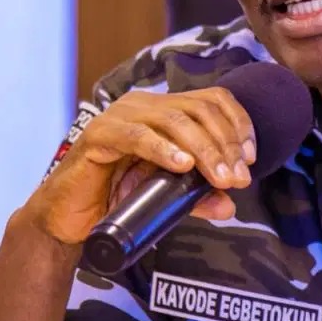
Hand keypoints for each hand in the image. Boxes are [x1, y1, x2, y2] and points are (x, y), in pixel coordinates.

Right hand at [22, 87, 257, 244]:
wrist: (71, 220)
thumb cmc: (118, 200)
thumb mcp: (168, 197)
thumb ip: (197, 196)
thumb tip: (230, 205)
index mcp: (163, 109)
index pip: (212, 100)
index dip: (238, 124)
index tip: (250, 159)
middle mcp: (143, 104)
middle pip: (199, 109)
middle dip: (225, 144)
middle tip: (238, 178)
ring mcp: (119, 116)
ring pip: (174, 120)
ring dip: (203, 149)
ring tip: (219, 178)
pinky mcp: (98, 136)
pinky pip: (137, 136)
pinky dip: (163, 150)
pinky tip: (182, 166)